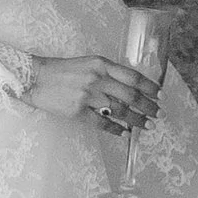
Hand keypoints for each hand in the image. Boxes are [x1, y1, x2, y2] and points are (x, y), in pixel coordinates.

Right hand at [26, 52, 163, 131]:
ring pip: (119, 111)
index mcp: (101, 64)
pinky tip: (124, 133)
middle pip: (130, 95)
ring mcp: (87, 96)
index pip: (132, 76)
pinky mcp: (77, 112)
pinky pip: (102, 124)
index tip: (160, 95)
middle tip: (158, 114)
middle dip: (148, 106)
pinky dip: (115, 130)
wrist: (36, 78)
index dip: (149, 87)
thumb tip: (131, 87)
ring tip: (147, 126)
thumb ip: (108, 73)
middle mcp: (97, 79)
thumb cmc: (64, 70)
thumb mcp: (89, 63)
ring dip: (136, 120)